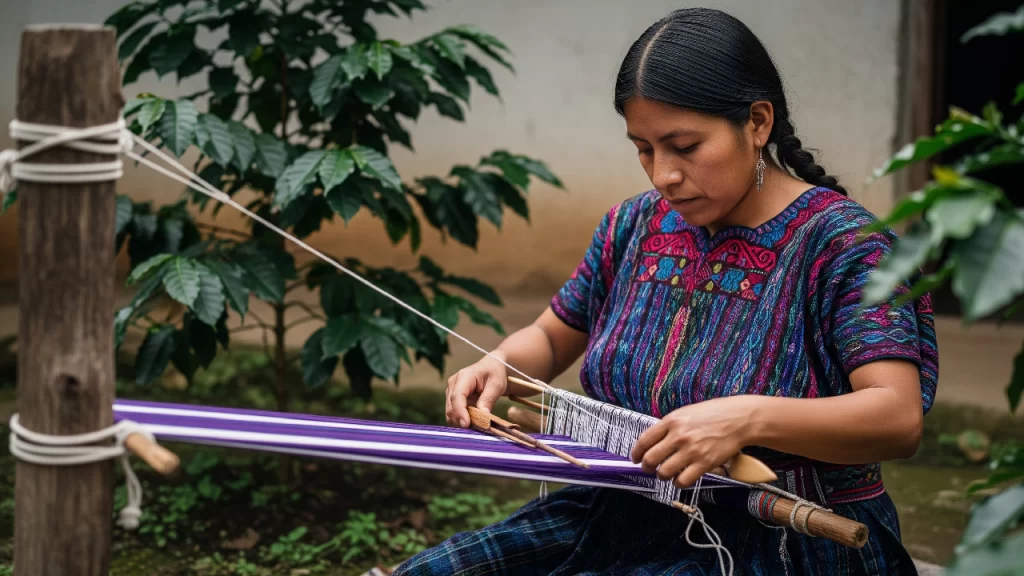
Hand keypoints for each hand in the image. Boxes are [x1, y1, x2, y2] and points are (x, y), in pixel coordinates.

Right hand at [444, 354, 508, 427]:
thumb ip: (488, 399)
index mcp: (464, 376)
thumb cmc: (495, 374)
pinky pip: (453, 413)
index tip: (466, 424)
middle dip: (461, 420)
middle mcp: (453, 383)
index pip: (457, 396)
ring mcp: (451, 391)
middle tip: (477, 429)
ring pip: (450, 412)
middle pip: (451, 406)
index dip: (460, 412)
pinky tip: (472, 422)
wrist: (491, 367)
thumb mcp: (496, 385)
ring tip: (477, 426)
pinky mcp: (452, 399)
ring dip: (461, 421)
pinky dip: (461, 420)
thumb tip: (483, 416)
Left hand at [630, 395, 760, 487]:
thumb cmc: (713, 414)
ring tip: (666, 473)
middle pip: (651, 459)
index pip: (644, 441)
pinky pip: (683, 481)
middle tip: (649, 469)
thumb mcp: (686, 412)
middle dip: (646, 467)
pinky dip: (678, 483)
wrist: (739, 419)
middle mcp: (679, 436)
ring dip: (662, 476)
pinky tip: (680, 478)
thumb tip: (653, 441)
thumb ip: (669, 426)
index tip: (636, 458)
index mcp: (672, 421)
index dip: (636, 453)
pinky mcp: (704, 463)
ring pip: (664, 472)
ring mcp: (691, 451)